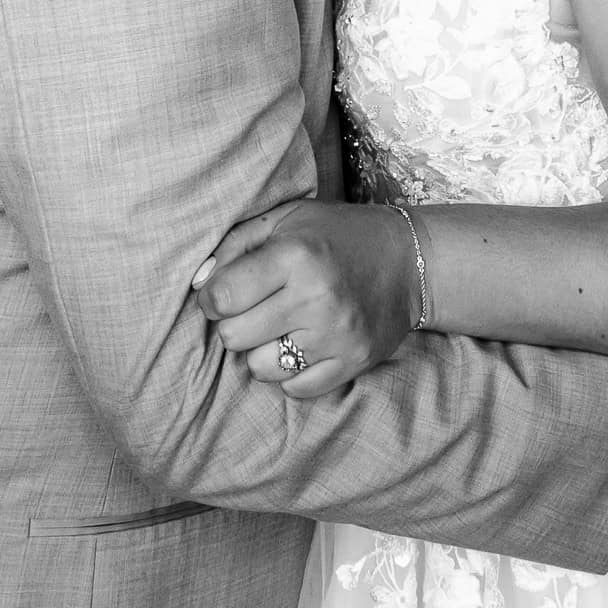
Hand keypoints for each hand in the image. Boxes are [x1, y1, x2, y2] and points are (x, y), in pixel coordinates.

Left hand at [193, 201, 415, 397]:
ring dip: (262, 350)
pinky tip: (302, 345)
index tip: (225, 293)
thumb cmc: (336, 234)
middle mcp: (315, 298)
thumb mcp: (285, 219)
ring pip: (260, 367)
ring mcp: (336, 336)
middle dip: (235, 323)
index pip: (221, 297)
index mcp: (295, 255)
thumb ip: (234, 245)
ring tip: (281, 327)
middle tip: (255, 309)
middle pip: (234, 336)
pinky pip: (295, 388)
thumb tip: (198, 286)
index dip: (212, 298)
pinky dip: (291, 372)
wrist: (409, 260)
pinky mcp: (353, 362)